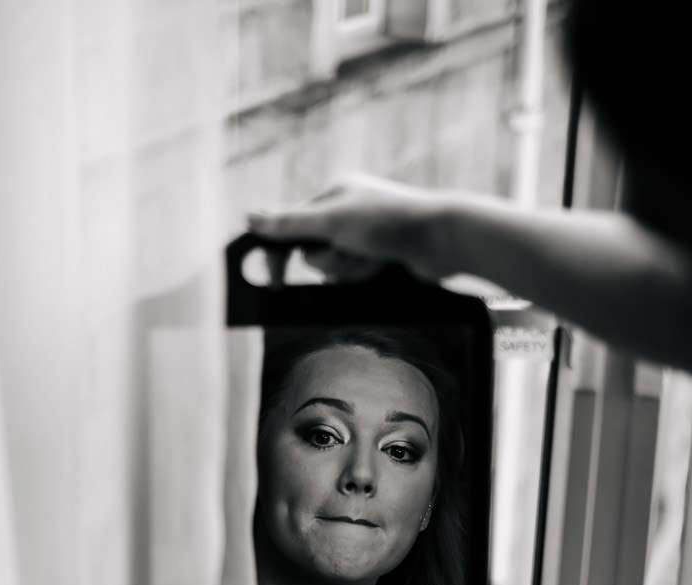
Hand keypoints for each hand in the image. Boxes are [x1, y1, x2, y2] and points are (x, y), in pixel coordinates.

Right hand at [246, 174, 446, 281]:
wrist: (442, 239)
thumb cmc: (389, 222)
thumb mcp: (332, 221)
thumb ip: (289, 223)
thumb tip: (249, 219)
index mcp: (333, 195)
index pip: (291, 227)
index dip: (280, 254)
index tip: (275, 281)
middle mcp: (346, 213)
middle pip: (313, 253)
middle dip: (331, 262)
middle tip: (353, 253)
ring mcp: (364, 236)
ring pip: (334, 268)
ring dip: (351, 270)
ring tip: (377, 260)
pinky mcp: (380, 256)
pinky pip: (356, 276)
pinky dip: (366, 276)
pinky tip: (385, 267)